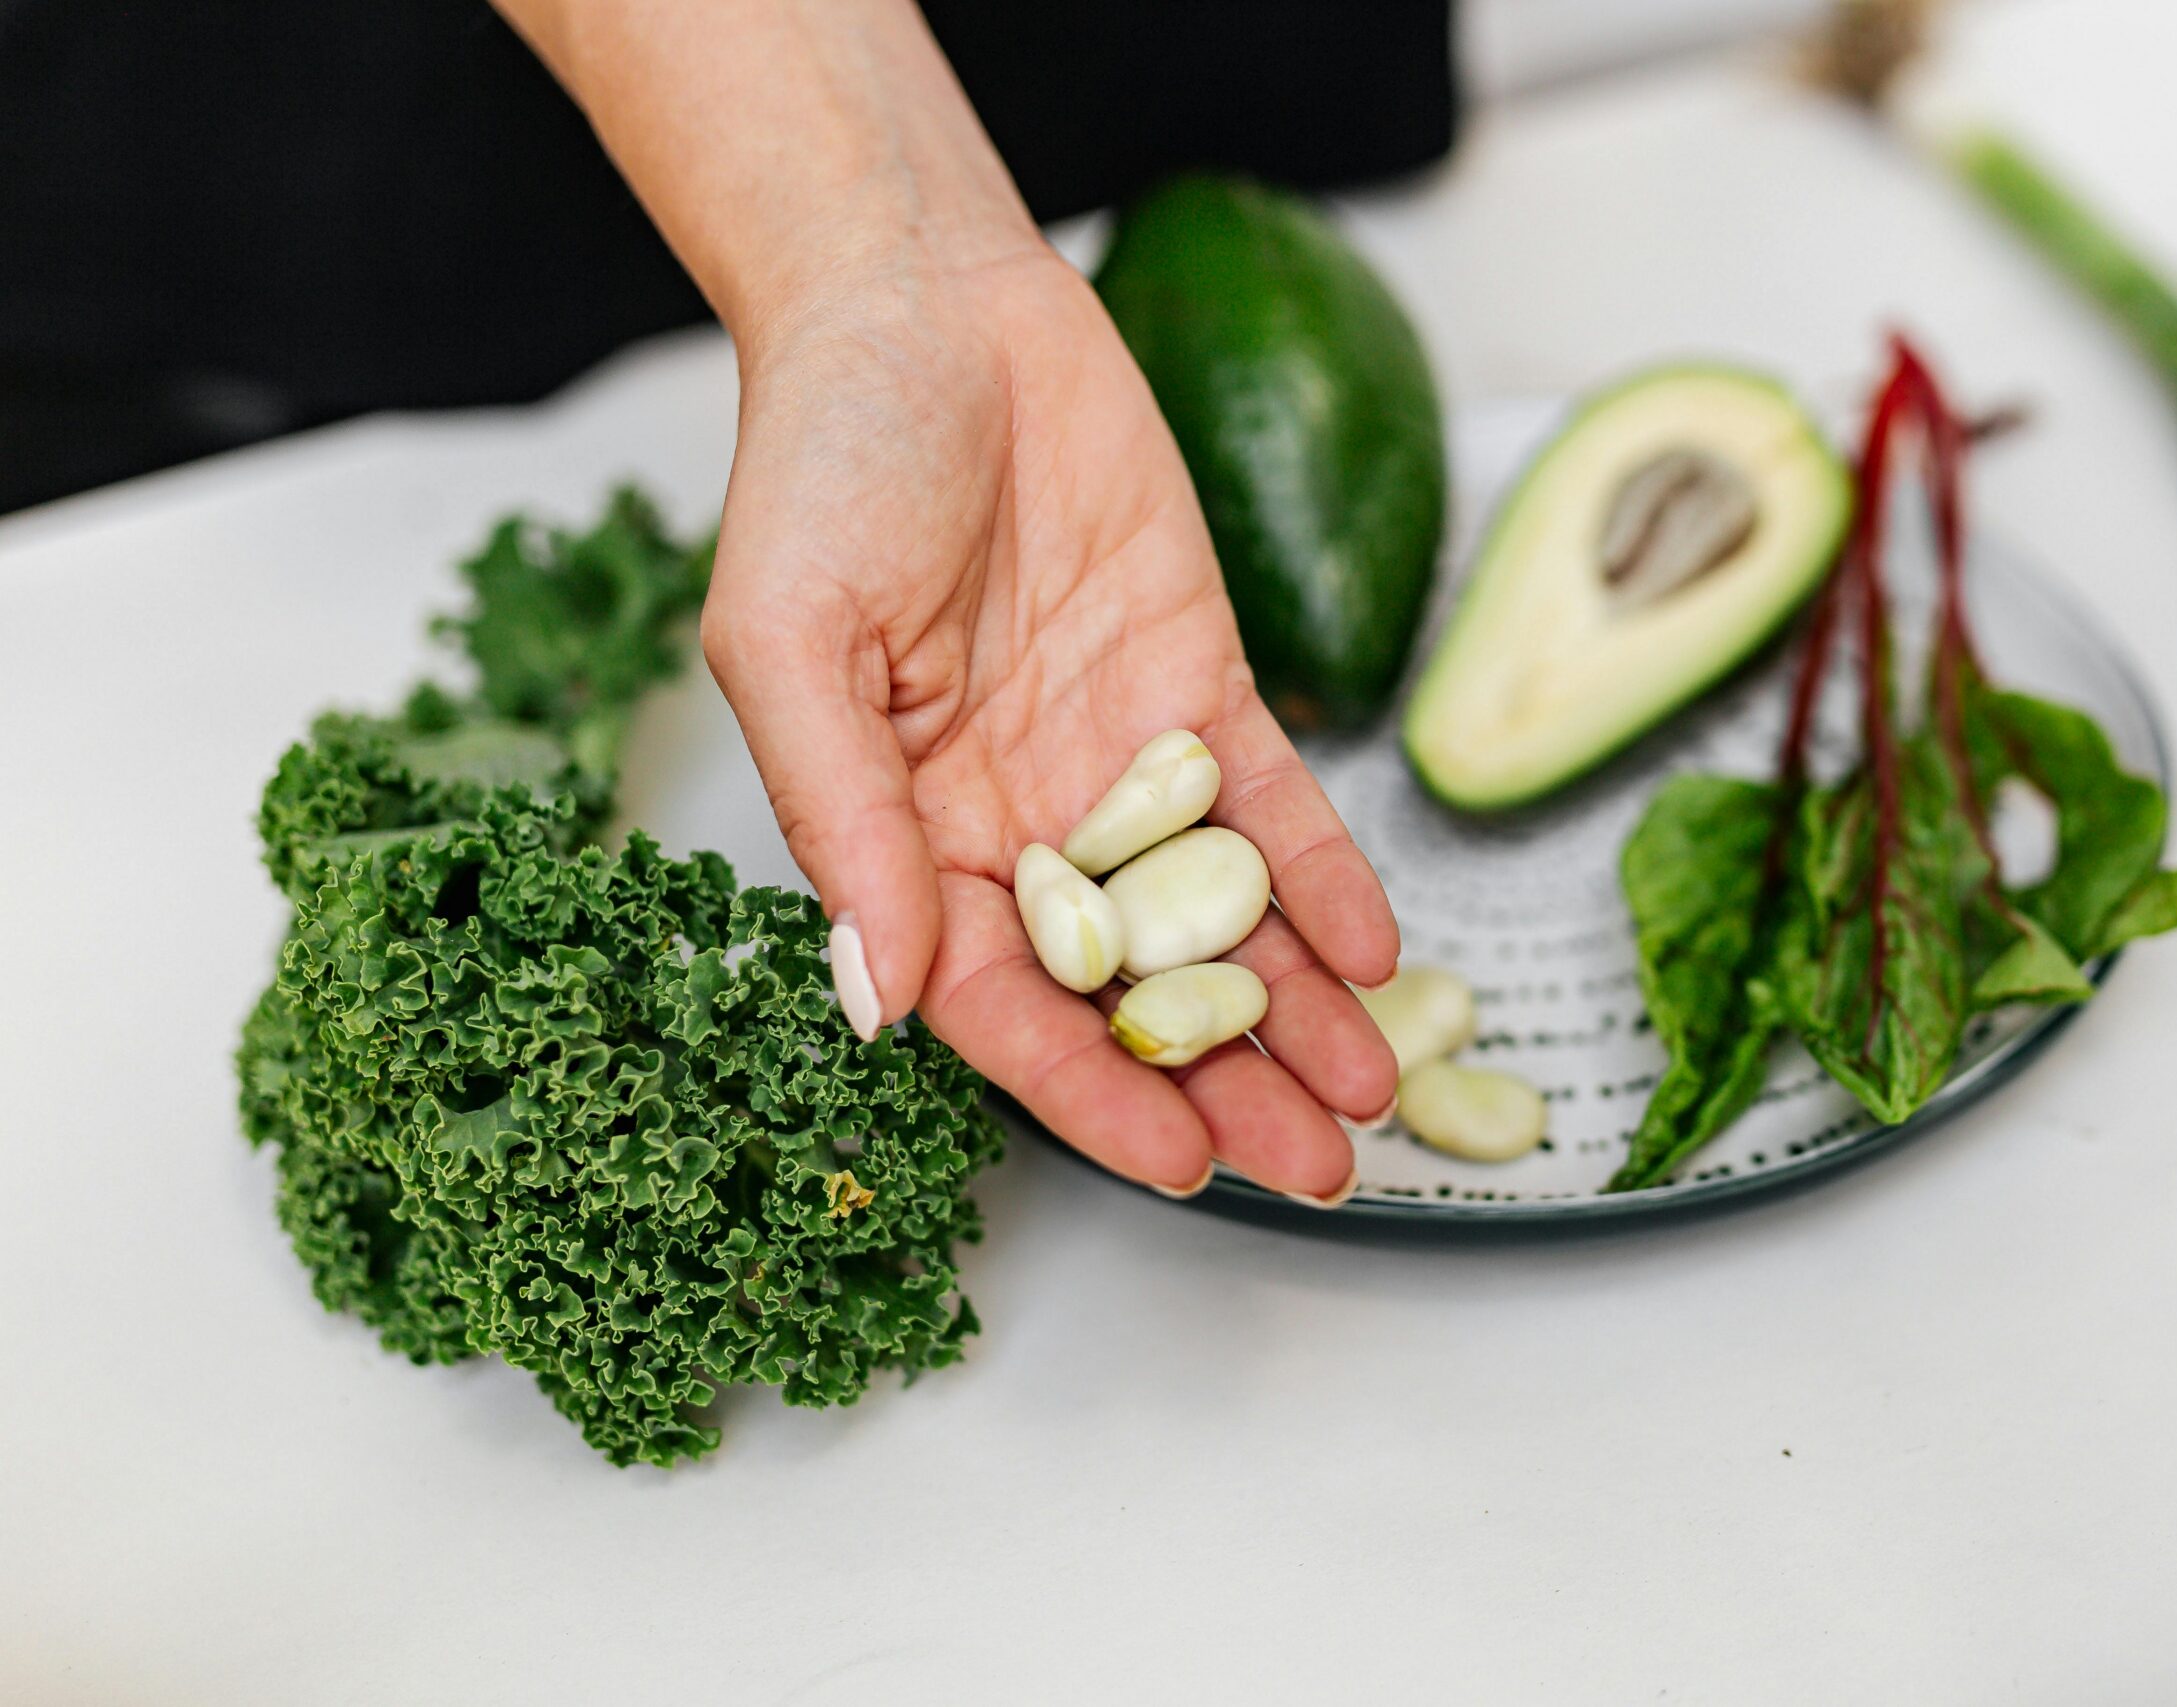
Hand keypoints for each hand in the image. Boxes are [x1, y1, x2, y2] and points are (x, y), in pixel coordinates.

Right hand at [702, 241, 1400, 1199]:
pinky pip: (1274, 804)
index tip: (1179, 1163)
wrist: (929, 302)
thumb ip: (845, 821)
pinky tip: (1378, 948)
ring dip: (1297, 1010)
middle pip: (1133, 989)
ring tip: (1375, 1096)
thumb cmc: (819, 463)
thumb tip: (878, 1000)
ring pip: (1219, 918)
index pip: (1006, 1007)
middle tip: (1322, 1166)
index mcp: (910, 838)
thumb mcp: (790, 644)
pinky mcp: (1197, 684)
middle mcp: (1021, 823)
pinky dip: (1326, 876)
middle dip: (1224, 1082)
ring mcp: (1116, 758)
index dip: (1090, 1093)